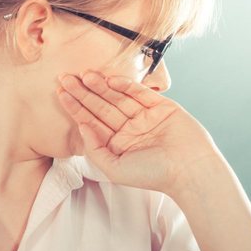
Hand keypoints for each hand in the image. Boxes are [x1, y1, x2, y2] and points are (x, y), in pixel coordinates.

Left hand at [55, 70, 221, 194]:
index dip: (75, 107)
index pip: (91, 121)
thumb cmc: (152, 175)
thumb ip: (95, 148)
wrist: (189, 171)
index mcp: (116, 143)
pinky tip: (110, 79)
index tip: (60, 93)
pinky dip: (127, 86)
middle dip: (83, 92)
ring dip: (101, 86)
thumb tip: (81, 126)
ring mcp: (145, 116)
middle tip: (65, 78)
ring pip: (118, 98)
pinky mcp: (162, 107)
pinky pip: (140, 93)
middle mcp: (129, 128)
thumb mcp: (114, 168)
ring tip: (85, 75)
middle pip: (101, 106)